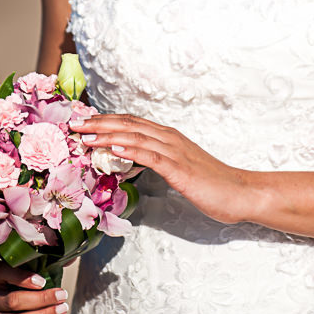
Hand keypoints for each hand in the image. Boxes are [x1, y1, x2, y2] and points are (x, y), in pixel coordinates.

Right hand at [0, 260, 69, 313]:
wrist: (19, 291)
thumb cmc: (28, 272)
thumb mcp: (31, 261)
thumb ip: (46, 257)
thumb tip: (70, 257)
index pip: (4, 273)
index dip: (23, 279)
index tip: (43, 281)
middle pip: (13, 302)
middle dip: (41, 300)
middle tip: (62, 295)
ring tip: (62, 309)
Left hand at [71, 113, 248, 224]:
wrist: (240, 192)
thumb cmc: (211, 184)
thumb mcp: (177, 170)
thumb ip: (155, 162)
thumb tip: (128, 163)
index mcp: (168, 137)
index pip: (131, 123)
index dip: (106, 121)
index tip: (82, 122)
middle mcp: (169, 138)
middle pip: (129, 124)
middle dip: (99, 123)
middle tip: (74, 124)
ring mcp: (175, 151)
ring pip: (136, 136)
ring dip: (108, 134)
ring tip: (85, 135)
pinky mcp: (180, 168)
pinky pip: (152, 156)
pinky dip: (131, 150)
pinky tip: (114, 149)